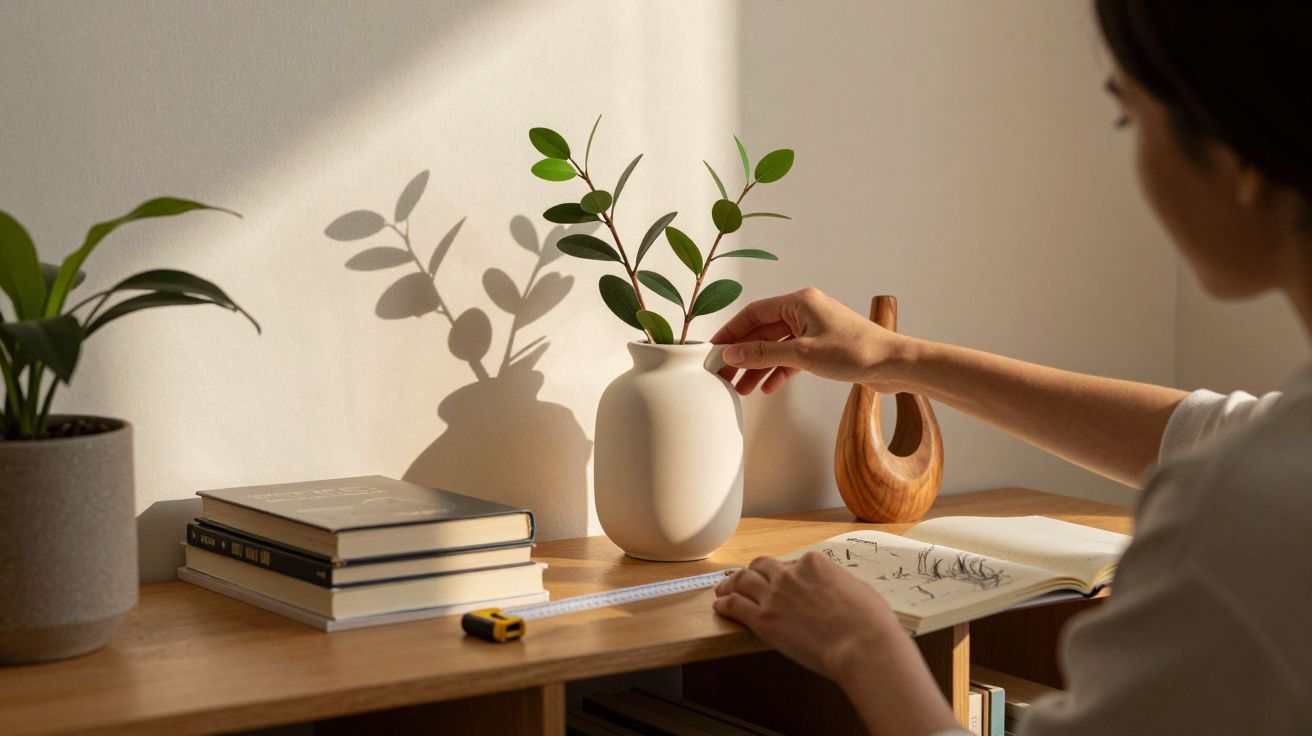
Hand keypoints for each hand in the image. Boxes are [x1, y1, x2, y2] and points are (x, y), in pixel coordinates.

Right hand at [710, 287, 912, 395]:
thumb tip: (732, 353)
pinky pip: (791, 356)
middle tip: (724, 372)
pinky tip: (768, 387)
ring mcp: (814, 329)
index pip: (753, 313)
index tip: (714, 349)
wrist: (893, 364)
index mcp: (800, 302)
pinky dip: (779, 371)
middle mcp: (805, 311)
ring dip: (759, 366)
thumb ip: (764, 354)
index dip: (731, 332)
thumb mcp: (803, 354)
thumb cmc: (857, 351)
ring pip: (776, 346)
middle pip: (762, 331)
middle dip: (743, 353)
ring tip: (741, 387)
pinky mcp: (822, 347)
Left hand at [714, 553, 959, 735]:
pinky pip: (734, 605)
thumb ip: (838, 584)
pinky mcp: (762, 619)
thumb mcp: (858, 589)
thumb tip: (836, 590)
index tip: (783, 583)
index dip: (785, 574)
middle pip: (762, 566)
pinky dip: (725, 604)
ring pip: (742, 581)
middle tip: (746, 579)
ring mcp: (773, 595)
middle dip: (753, 572)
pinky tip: (720, 607)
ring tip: (723, 590)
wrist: (862, 645)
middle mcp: (789, 574)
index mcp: (814, 563)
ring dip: (731, 584)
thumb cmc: (870, 622)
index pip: (791, 564)